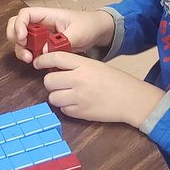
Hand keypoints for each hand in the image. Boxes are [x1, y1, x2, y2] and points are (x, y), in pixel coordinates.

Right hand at [6, 6, 114, 63]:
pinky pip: (31, 50)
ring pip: (21, 40)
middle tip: (25, 52)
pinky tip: (37, 63)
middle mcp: (41, 24)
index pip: (25, 14)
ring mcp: (41, 35)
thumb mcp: (79, 32)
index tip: (23, 38)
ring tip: (31, 60)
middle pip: (16, 26)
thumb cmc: (88, 26)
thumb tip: (44, 51)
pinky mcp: (44, 45)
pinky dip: (30, 56)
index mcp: (48, 15)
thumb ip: (63, 41)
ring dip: (21, 50)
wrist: (97, 32)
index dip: (19, 25)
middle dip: (15, 38)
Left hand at [34, 52, 163, 128]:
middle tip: (60, 84)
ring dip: (58, 97)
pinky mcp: (81, 112)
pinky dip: (67, 108)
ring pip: (53, 97)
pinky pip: (63, 110)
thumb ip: (76, 66)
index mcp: (84, 64)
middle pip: (49, 81)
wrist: (131, 99)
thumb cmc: (116, 81)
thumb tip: (55, 68)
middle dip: (52, 83)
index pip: (55, 58)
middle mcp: (79, 80)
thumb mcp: (96, 66)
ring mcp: (79, 97)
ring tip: (70, 95)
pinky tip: (78, 104)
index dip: (42, 60)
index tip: (38, 63)